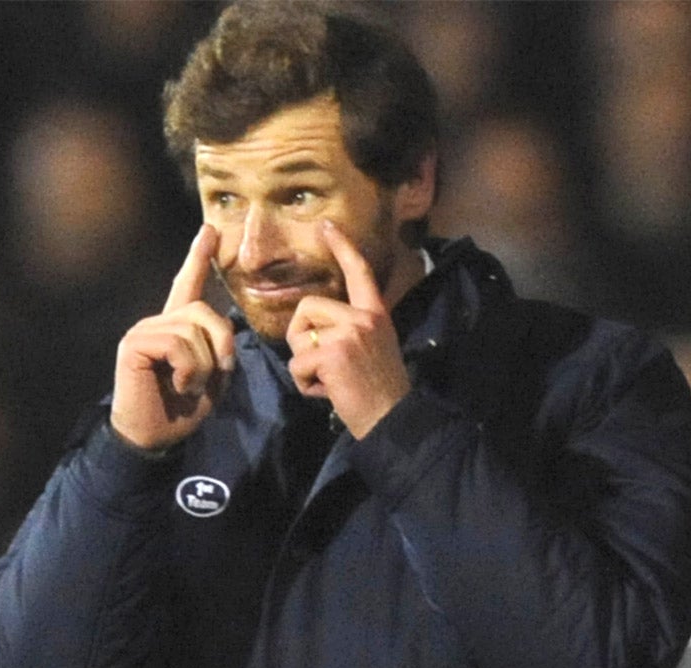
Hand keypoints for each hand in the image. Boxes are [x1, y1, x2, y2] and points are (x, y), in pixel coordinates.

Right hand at [110, 225, 234, 450]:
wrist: (153, 436)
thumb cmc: (182, 409)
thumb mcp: (212, 375)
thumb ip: (218, 347)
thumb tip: (225, 325)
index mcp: (177, 328)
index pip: (188, 286)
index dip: (198, 258)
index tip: (209, 231)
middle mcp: (158, 323)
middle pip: (205, 312)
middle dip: (222, 344)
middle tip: (219, 373)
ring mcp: (144, 331)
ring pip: (193, 331)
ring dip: (203, 365)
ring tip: (189, 385)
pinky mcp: (135, 344)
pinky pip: (177, 344)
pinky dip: (188, 369)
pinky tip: (178, 384)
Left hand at [286, 220, 410, 438]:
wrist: (393, 419)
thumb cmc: (379, 390)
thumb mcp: (374, 347)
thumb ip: (350, 329)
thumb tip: (314, 327)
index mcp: (376, 313)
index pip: (359, 272)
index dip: (342, 247)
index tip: (326, 226)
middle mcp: (364, 317)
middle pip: (307, 307)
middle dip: (302, 338)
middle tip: (323, 366)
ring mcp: (349, 333)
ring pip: (298, 335)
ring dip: (303, 363)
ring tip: (329, 380)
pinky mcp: (333, 353)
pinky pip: (297, 363)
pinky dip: (305, 384)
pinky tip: (328, 393)